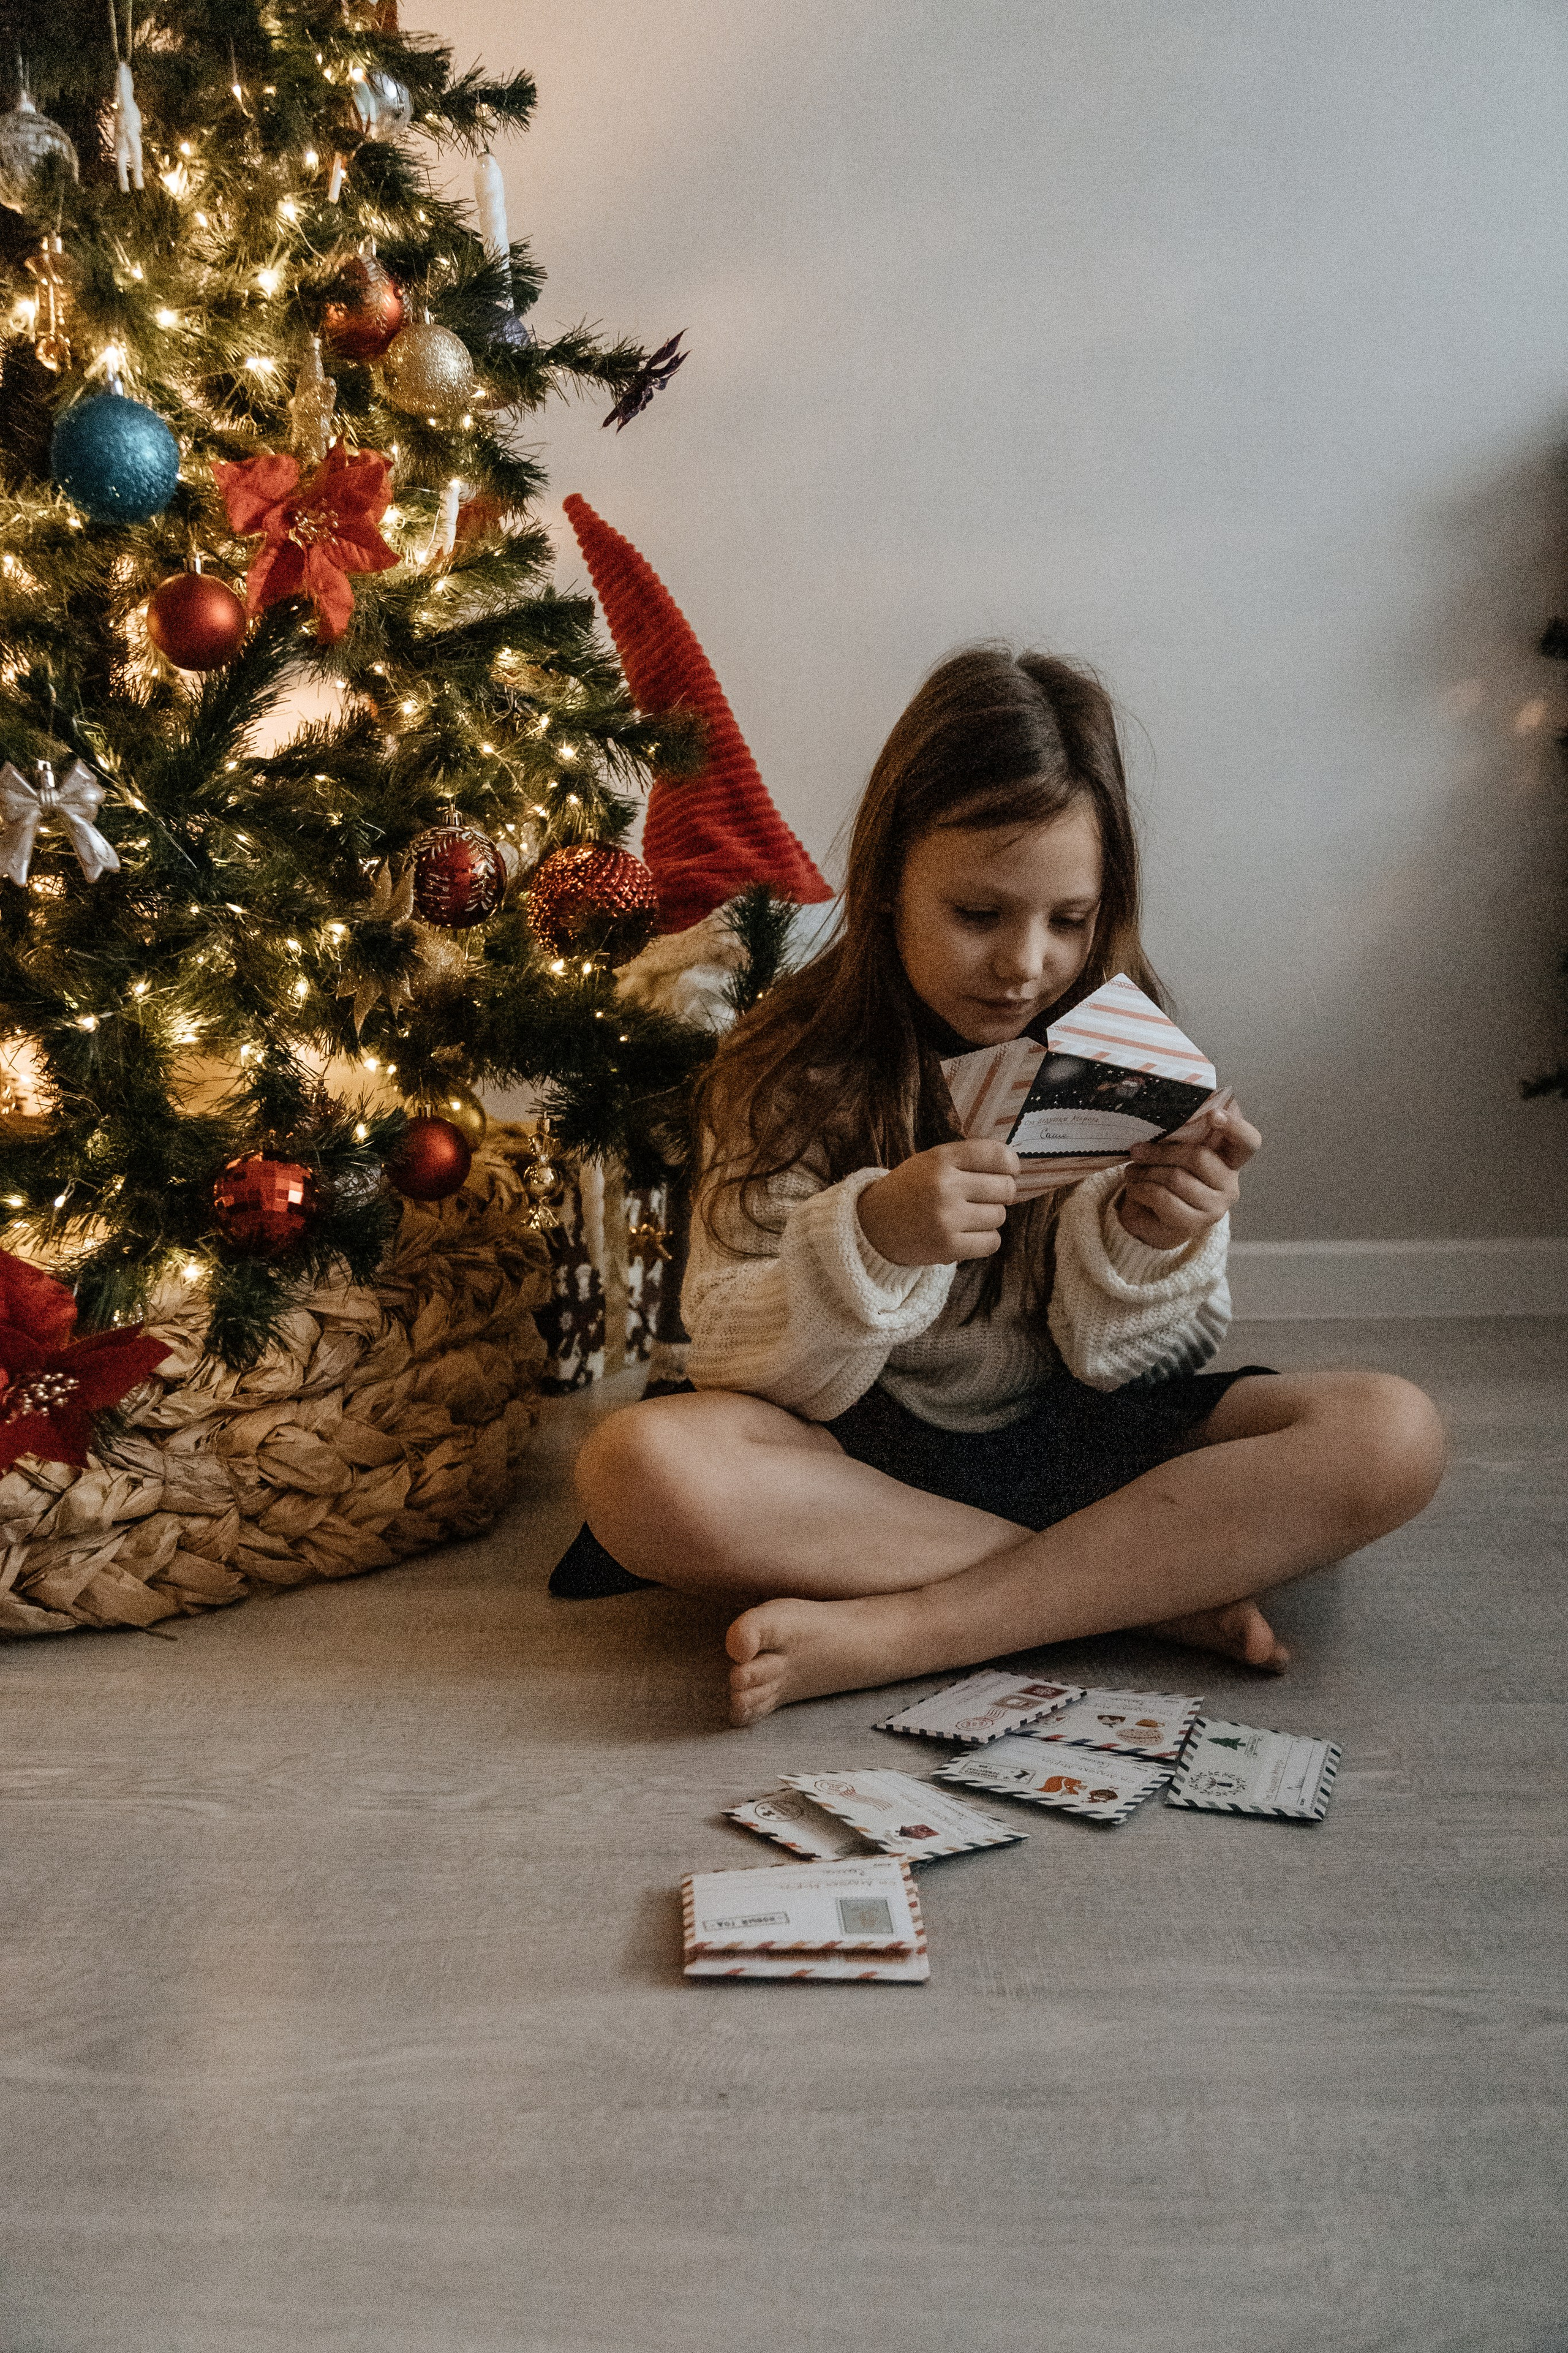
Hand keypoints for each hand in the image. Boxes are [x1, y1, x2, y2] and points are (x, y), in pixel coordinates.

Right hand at [858, 1139, 1019, 1266]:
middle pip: (1005, 1188)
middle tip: (984, 1197)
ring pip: (999, 1216)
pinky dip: (984, 1240)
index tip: (1009, 1171)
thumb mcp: (931, 1162)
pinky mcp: (948, 1247)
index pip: (996, 1155)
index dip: (1011, 1164)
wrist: (874, 1226)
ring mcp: (946, 1218)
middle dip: (1001, 1193)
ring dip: (989, 1218)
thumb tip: (1015, 1169)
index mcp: (941, 1159)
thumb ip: (968, 1160)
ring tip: (966, 1217)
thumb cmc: (911, 1190)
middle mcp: (944, 1186)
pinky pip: (992, 1242)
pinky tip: (966, 1235)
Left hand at [1116, 1098, 1261, 1251]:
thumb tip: (1167, 1113)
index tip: (1212, 1115)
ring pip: (1176, 1178)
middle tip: (1136, 1149)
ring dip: (1145, 1171)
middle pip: (1198, 1156)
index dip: (1234, 1126)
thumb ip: (1181, 1132)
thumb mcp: (1174, 1149)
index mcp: (1230, 1159)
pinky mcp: (1194, 1224)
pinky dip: (1141, 1188)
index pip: (1248, 1141)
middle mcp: (1229, 1184)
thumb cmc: (1165, 1174)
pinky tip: (1135, 1186)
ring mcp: (1215, 1207)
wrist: (1150, 1217)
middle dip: (1160, 1151)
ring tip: (1133, 1170)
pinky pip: (1163, 1198)